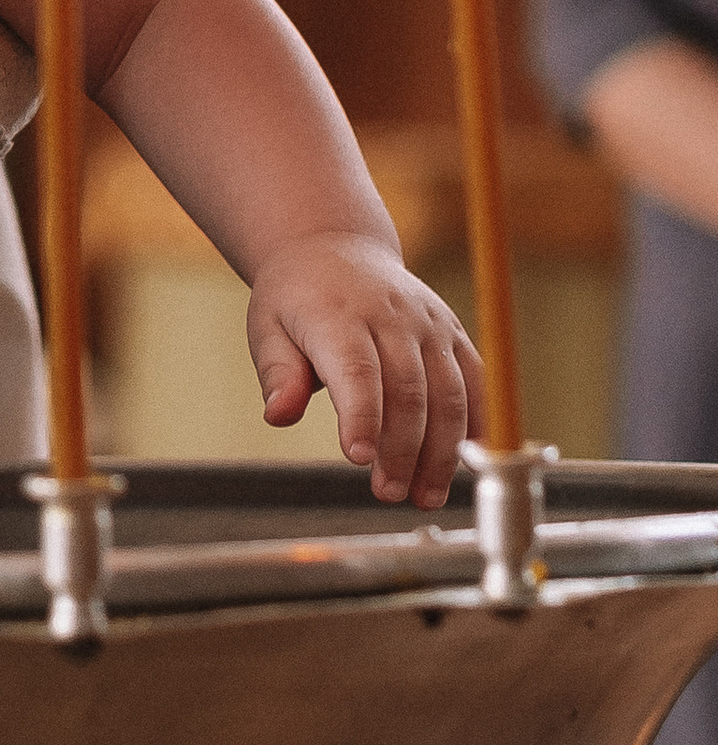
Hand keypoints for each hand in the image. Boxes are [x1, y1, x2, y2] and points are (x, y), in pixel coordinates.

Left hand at [246, 232, 481, 505]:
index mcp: (338, 313)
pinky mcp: (453, 332)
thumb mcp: (267, 328)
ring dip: (441, 451)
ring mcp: (428, 323)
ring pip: (448, 392)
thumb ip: (278, 374)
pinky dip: (477, 424)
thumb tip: (279, 416)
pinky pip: (476, 381)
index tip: (358, 460)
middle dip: (402, 450)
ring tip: (424, 496)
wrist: (335, 248)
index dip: (362, 417)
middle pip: (408, 390)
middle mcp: (390, 315)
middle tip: (388, 494)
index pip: (356, 370)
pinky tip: (465, 464)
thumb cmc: (296, 300)